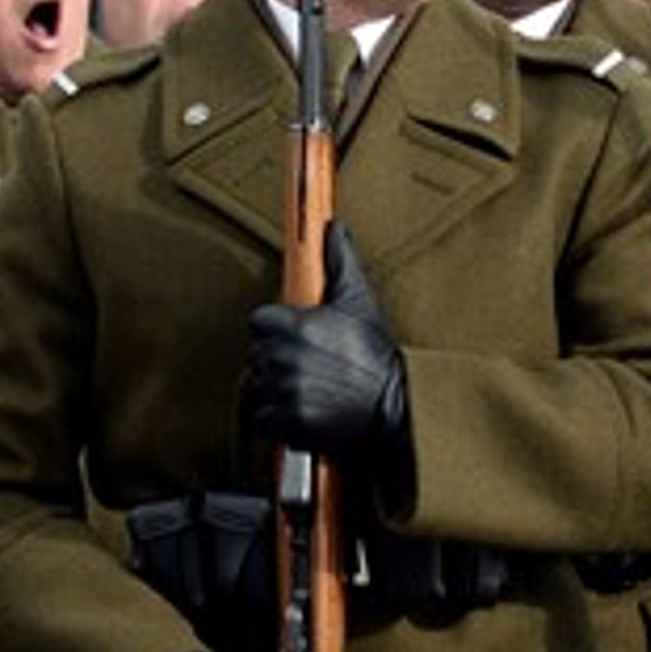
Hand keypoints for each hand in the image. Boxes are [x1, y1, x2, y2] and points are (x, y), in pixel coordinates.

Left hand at [245, 221, 410, 474]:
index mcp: (295, 326)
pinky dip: (274, 421)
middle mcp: (284, 358)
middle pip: (256, 355)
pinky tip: (300, 411)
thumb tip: (333, 227)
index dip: (275, 329)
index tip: (296, 338)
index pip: (259, 321)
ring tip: (304, 389)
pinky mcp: (287, 424)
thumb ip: (339, 261)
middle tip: (306, 367)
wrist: (394, 407)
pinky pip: (261, 420)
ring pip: (255, 387)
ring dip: (272, 390)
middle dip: (275, 360)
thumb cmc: (376, 355)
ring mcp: (284, 392)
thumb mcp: (360, 302)